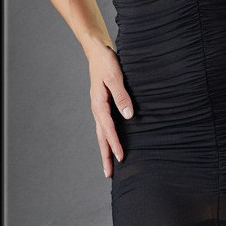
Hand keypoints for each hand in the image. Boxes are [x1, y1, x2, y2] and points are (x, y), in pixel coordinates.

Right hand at [87, 44, 133, 177]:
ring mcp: (99, 107)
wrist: (98, 51)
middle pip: (101, 137)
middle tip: (108, 174)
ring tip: (110, 165)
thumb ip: (121, 96)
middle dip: (105, 155)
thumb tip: (128, 116)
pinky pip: (105, 125)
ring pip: (102, 133)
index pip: (108, 129)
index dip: (115, 144)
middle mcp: (97, 109)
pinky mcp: (103, 104)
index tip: (121, 158)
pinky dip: (108, 137)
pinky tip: (112, 143)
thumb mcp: (115, 77)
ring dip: (106, 149)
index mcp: (99, 104)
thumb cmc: (106, 62)